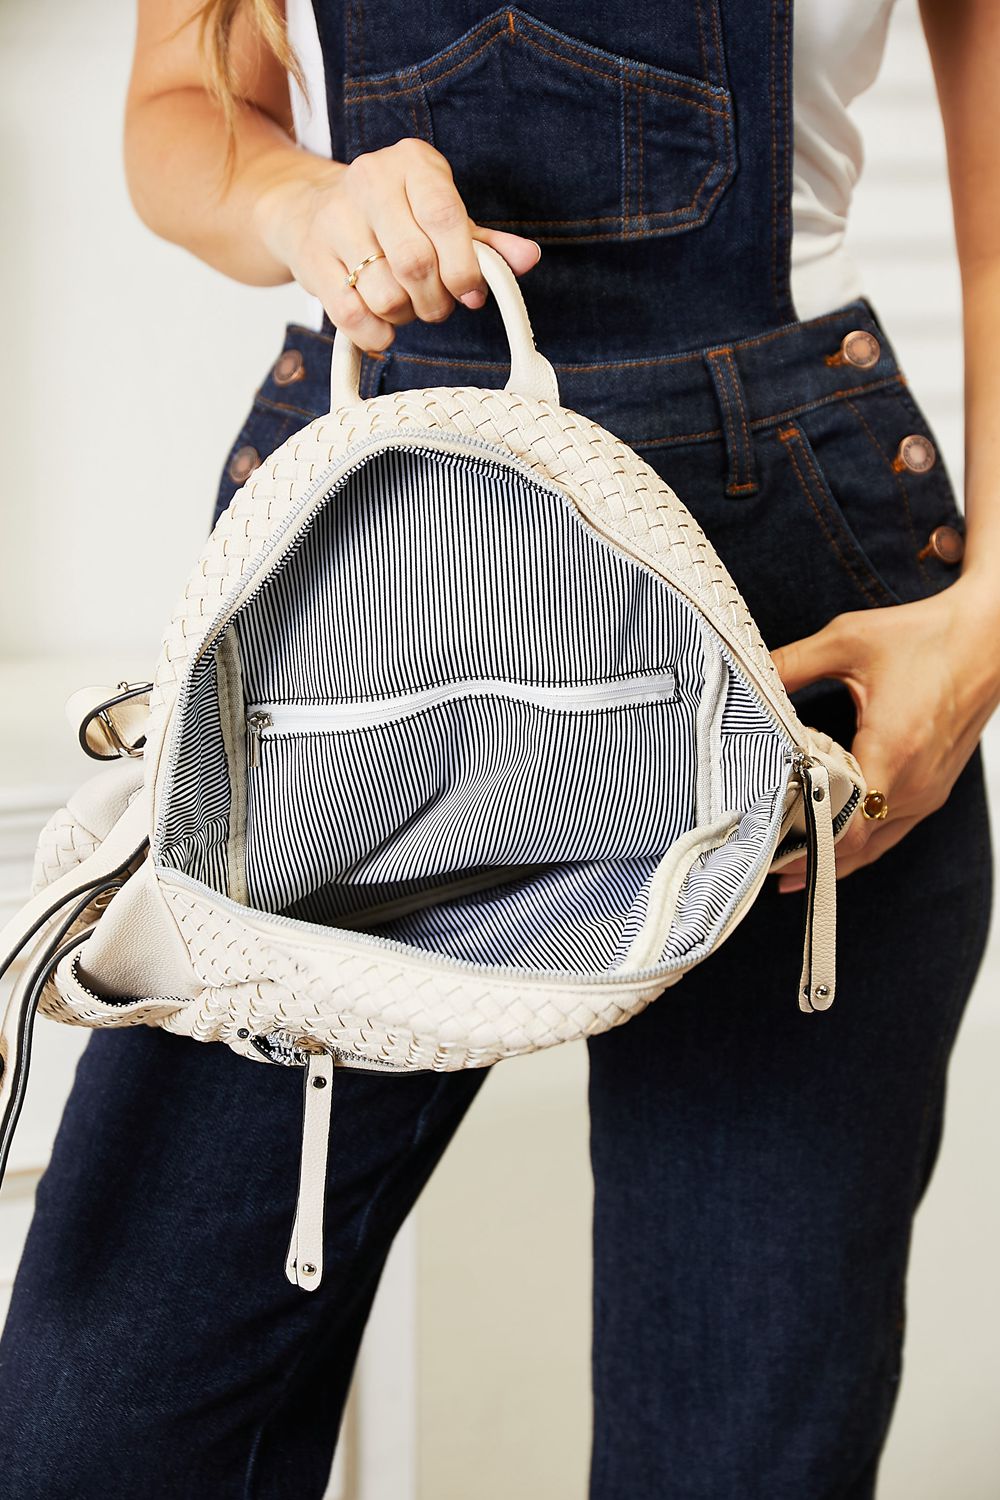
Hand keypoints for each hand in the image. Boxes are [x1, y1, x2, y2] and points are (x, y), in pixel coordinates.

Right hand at [250, 138, 541, 351]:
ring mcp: (335, 219)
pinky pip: (352, 316)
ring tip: (405, 305)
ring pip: (385, 295)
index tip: (471, 294)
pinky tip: (382, 324)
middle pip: (416, 263)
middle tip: (438, 306)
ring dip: (405, 316)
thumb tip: (528, 259)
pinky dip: (376, 334)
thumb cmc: (394, 215)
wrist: (311, 207)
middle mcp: (369, 181)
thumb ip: (486, 242)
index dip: (463, 266)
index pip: (444, 217)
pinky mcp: (312, 258)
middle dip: (436, 301)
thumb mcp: (442, 215)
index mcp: (412, 162)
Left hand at [768, 574, 999, 890]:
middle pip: (855, 845)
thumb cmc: (926, 636)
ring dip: (831, 857)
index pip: (848, 825)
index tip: (765, 842)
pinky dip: (858, 843)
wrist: (989, 636)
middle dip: (806, 855)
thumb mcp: (847, 640)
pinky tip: (828, 849)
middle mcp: (916, 783)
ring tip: (783, 867)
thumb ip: (792, 663)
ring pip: (874, 845)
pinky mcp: (934, 789)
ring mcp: (929, 791)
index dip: (806, 842)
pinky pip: (891, 831)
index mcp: (893, 751)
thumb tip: (744, 679)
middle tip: (758, 860)